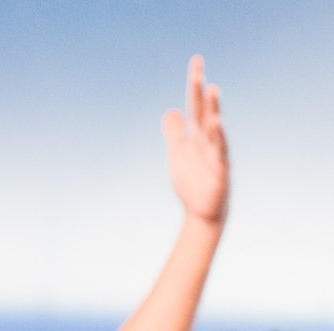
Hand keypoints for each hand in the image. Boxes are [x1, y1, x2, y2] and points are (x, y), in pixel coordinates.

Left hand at [164, 56, 227, 226]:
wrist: (202, 212)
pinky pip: (219, 150)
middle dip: (200, 90)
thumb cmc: (193, 181)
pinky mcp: (219, 170)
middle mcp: (207, 139)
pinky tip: (216, 123)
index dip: (195, 83)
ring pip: (214, 127)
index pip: (195, 104)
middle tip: (197, 68)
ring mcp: (215, 153)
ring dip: (214, 108)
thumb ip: (175, 132)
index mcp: (197, 134)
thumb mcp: (178, 153)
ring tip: (212, 88)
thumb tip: (170, 110)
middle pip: (203, 111)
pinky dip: (218, 137)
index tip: (196, 60)